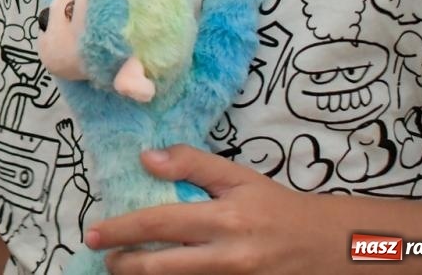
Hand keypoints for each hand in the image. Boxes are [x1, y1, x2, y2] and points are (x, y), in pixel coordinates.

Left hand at [91, 146, 333, 273]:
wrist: (328, 246)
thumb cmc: (276, 206)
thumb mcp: (237, 176)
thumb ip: (191, 163)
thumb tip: (144, 159)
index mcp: (224, 219)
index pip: (159, 224)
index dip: (121, 230)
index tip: (93, 233)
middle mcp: (228, 257)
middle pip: (161, 267)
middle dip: (124, 265)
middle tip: (104, 257)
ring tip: (126, 267)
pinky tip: (160, 273)